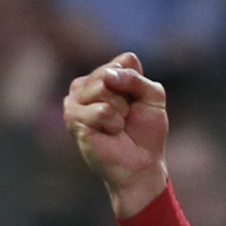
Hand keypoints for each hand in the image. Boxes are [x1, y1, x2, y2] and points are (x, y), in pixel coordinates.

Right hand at [62, 55, 170, 218]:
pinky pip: (100, 110)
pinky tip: (108, 133)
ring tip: (116, 125)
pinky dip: (112, 123)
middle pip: (110, 73)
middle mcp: (86, 84)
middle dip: (127, 98)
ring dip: (119, 111)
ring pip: (102, 88)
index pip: (125, 61)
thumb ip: (136, 78)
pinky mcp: (72, 118)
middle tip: (126, 117)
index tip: (137, 103)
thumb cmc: (145, 132)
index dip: (138, 84)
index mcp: (105, 75)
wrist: (141, 164)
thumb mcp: (153, 97)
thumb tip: (107, 76)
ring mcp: (75, 100)